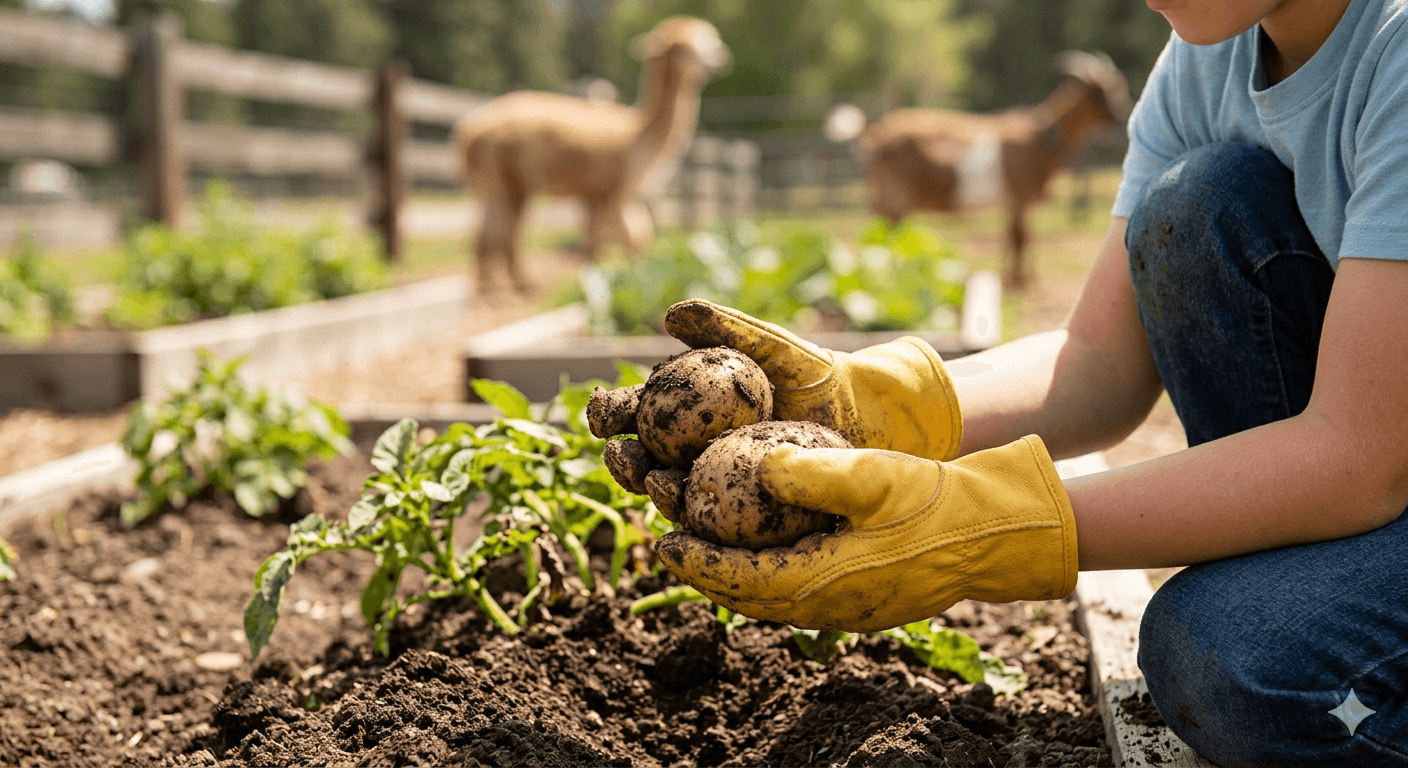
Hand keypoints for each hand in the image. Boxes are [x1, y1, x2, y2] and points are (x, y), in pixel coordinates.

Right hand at [590, 300, 963, 515]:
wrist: (862, 415)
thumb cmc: (812, 374)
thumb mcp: (769, 347)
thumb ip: (724, 330)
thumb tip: (672, 314)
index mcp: (682, 407)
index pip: (633, 411)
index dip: (610, 414)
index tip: (605, 415)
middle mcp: (687, 448)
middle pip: (639, 459)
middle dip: (622, 461)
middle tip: (623, 456)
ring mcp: (711, 483)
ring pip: (667, 493)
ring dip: (652, 491)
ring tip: (658, 481)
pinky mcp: (739, 516)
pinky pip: (710, 521)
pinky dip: (696, 519)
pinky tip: (693, 515)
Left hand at [654, 435, 1077, 632]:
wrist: (999, 532)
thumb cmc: (937, 501)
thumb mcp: (873, 476)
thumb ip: (810, 472)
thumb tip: (757, 465)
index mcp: (825, 580)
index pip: (741, 580)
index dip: (697, 563)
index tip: (663, 541)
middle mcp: (833, 605)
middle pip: (751, 596)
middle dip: (709, 573)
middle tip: (673, 543)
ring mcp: (853, 608)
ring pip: (776, 598)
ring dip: (739, 576)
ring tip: (709, 547)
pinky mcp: (869, 599)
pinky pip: (803, 593)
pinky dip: (773, 574)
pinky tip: (768, 547)